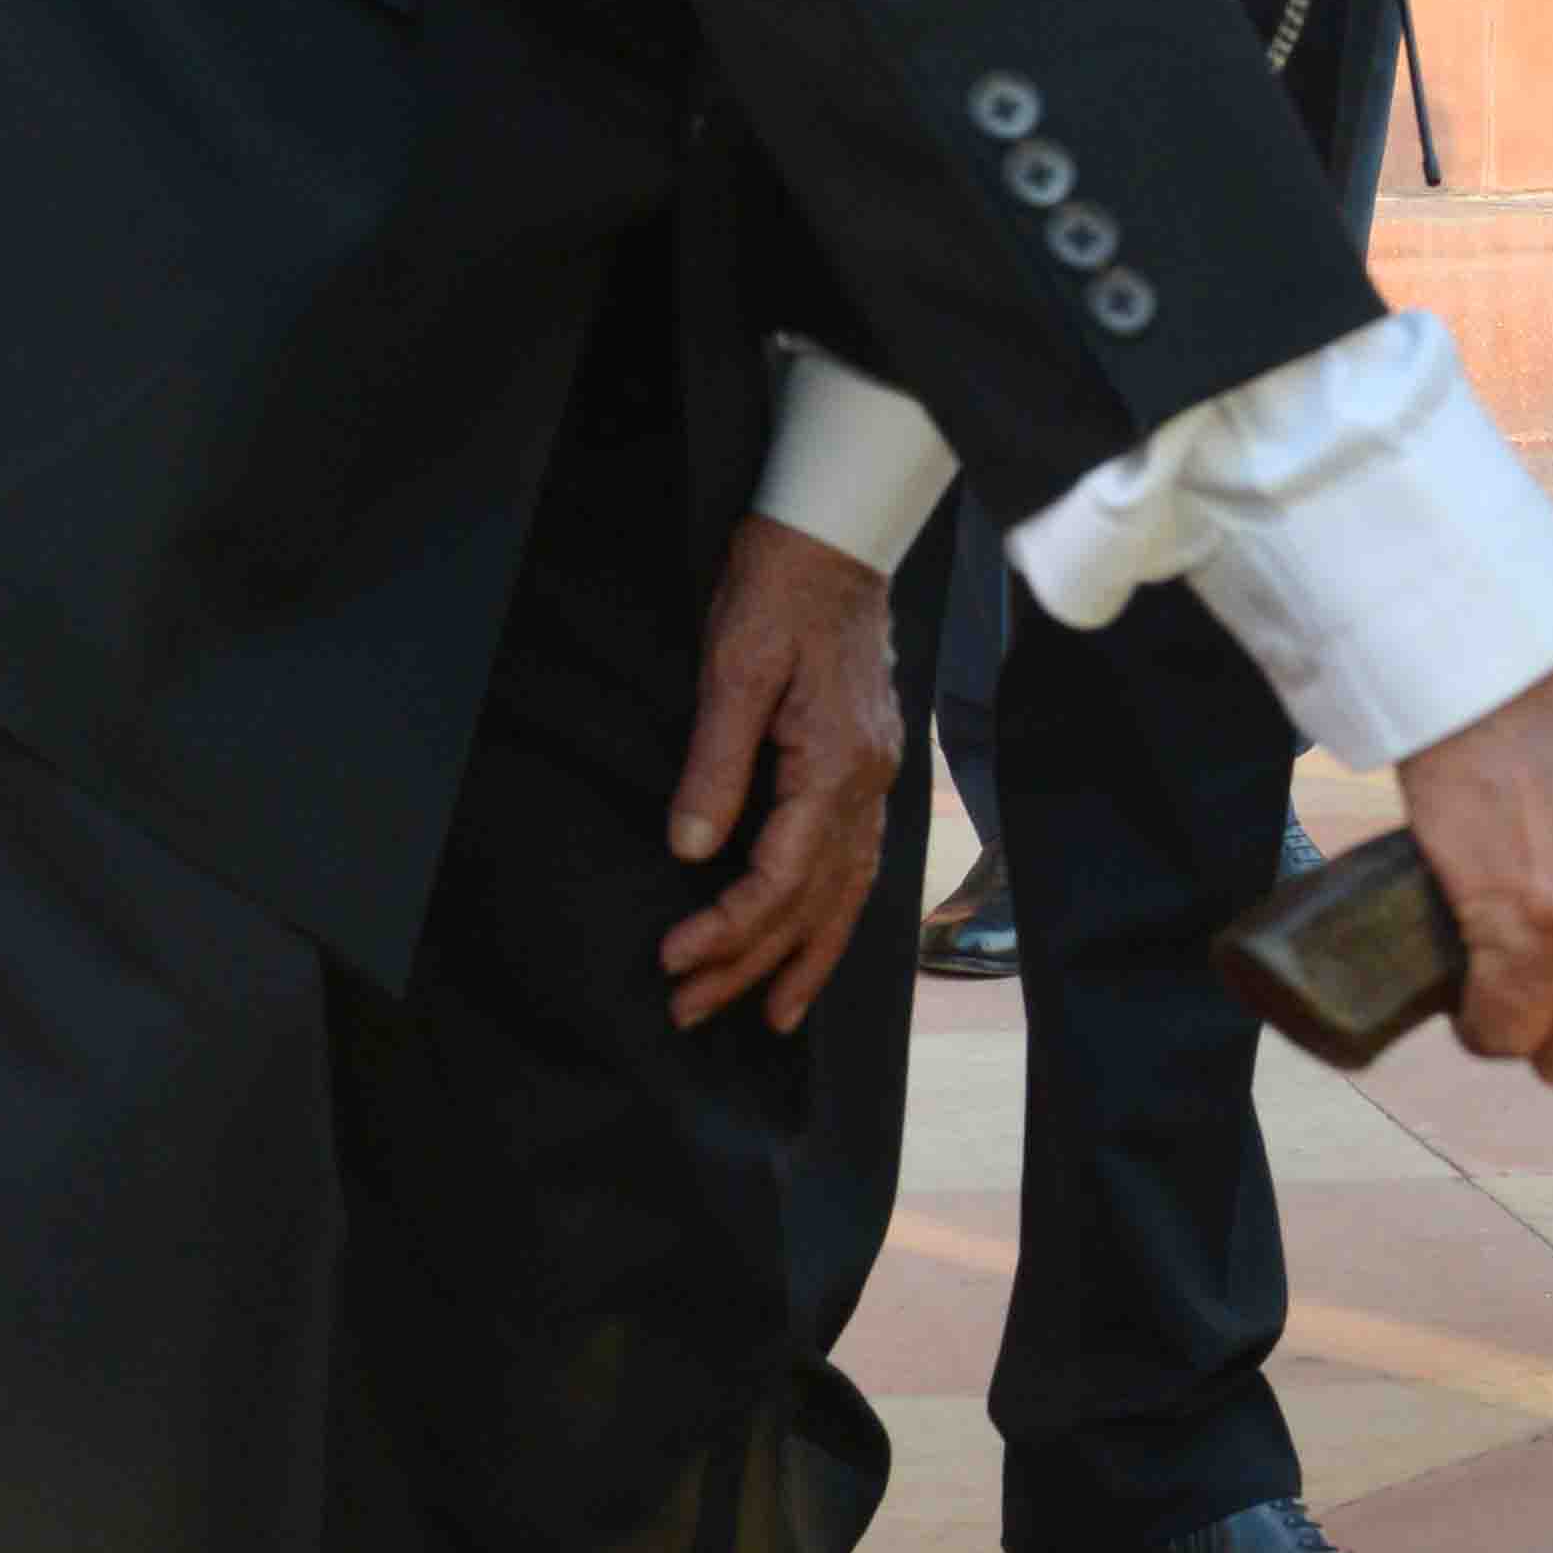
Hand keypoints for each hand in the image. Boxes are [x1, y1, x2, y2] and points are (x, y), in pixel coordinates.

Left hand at [661, 513, 903, 1032]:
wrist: (833, 537)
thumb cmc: (778, 589)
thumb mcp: (732, 668)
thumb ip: (715, 763)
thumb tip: (690, 848)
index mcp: (835, 765)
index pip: (781, 877)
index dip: (728, 928)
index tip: (674, 959)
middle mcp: (869, 784)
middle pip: (816, 902)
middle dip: (755, 965)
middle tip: (692, 1011)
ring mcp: (878, 778)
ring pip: (849, 893)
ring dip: (807, 958)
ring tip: (772, 1015)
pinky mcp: (870, 767)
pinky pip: (859, 863)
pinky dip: (836, 913)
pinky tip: (815, 939)